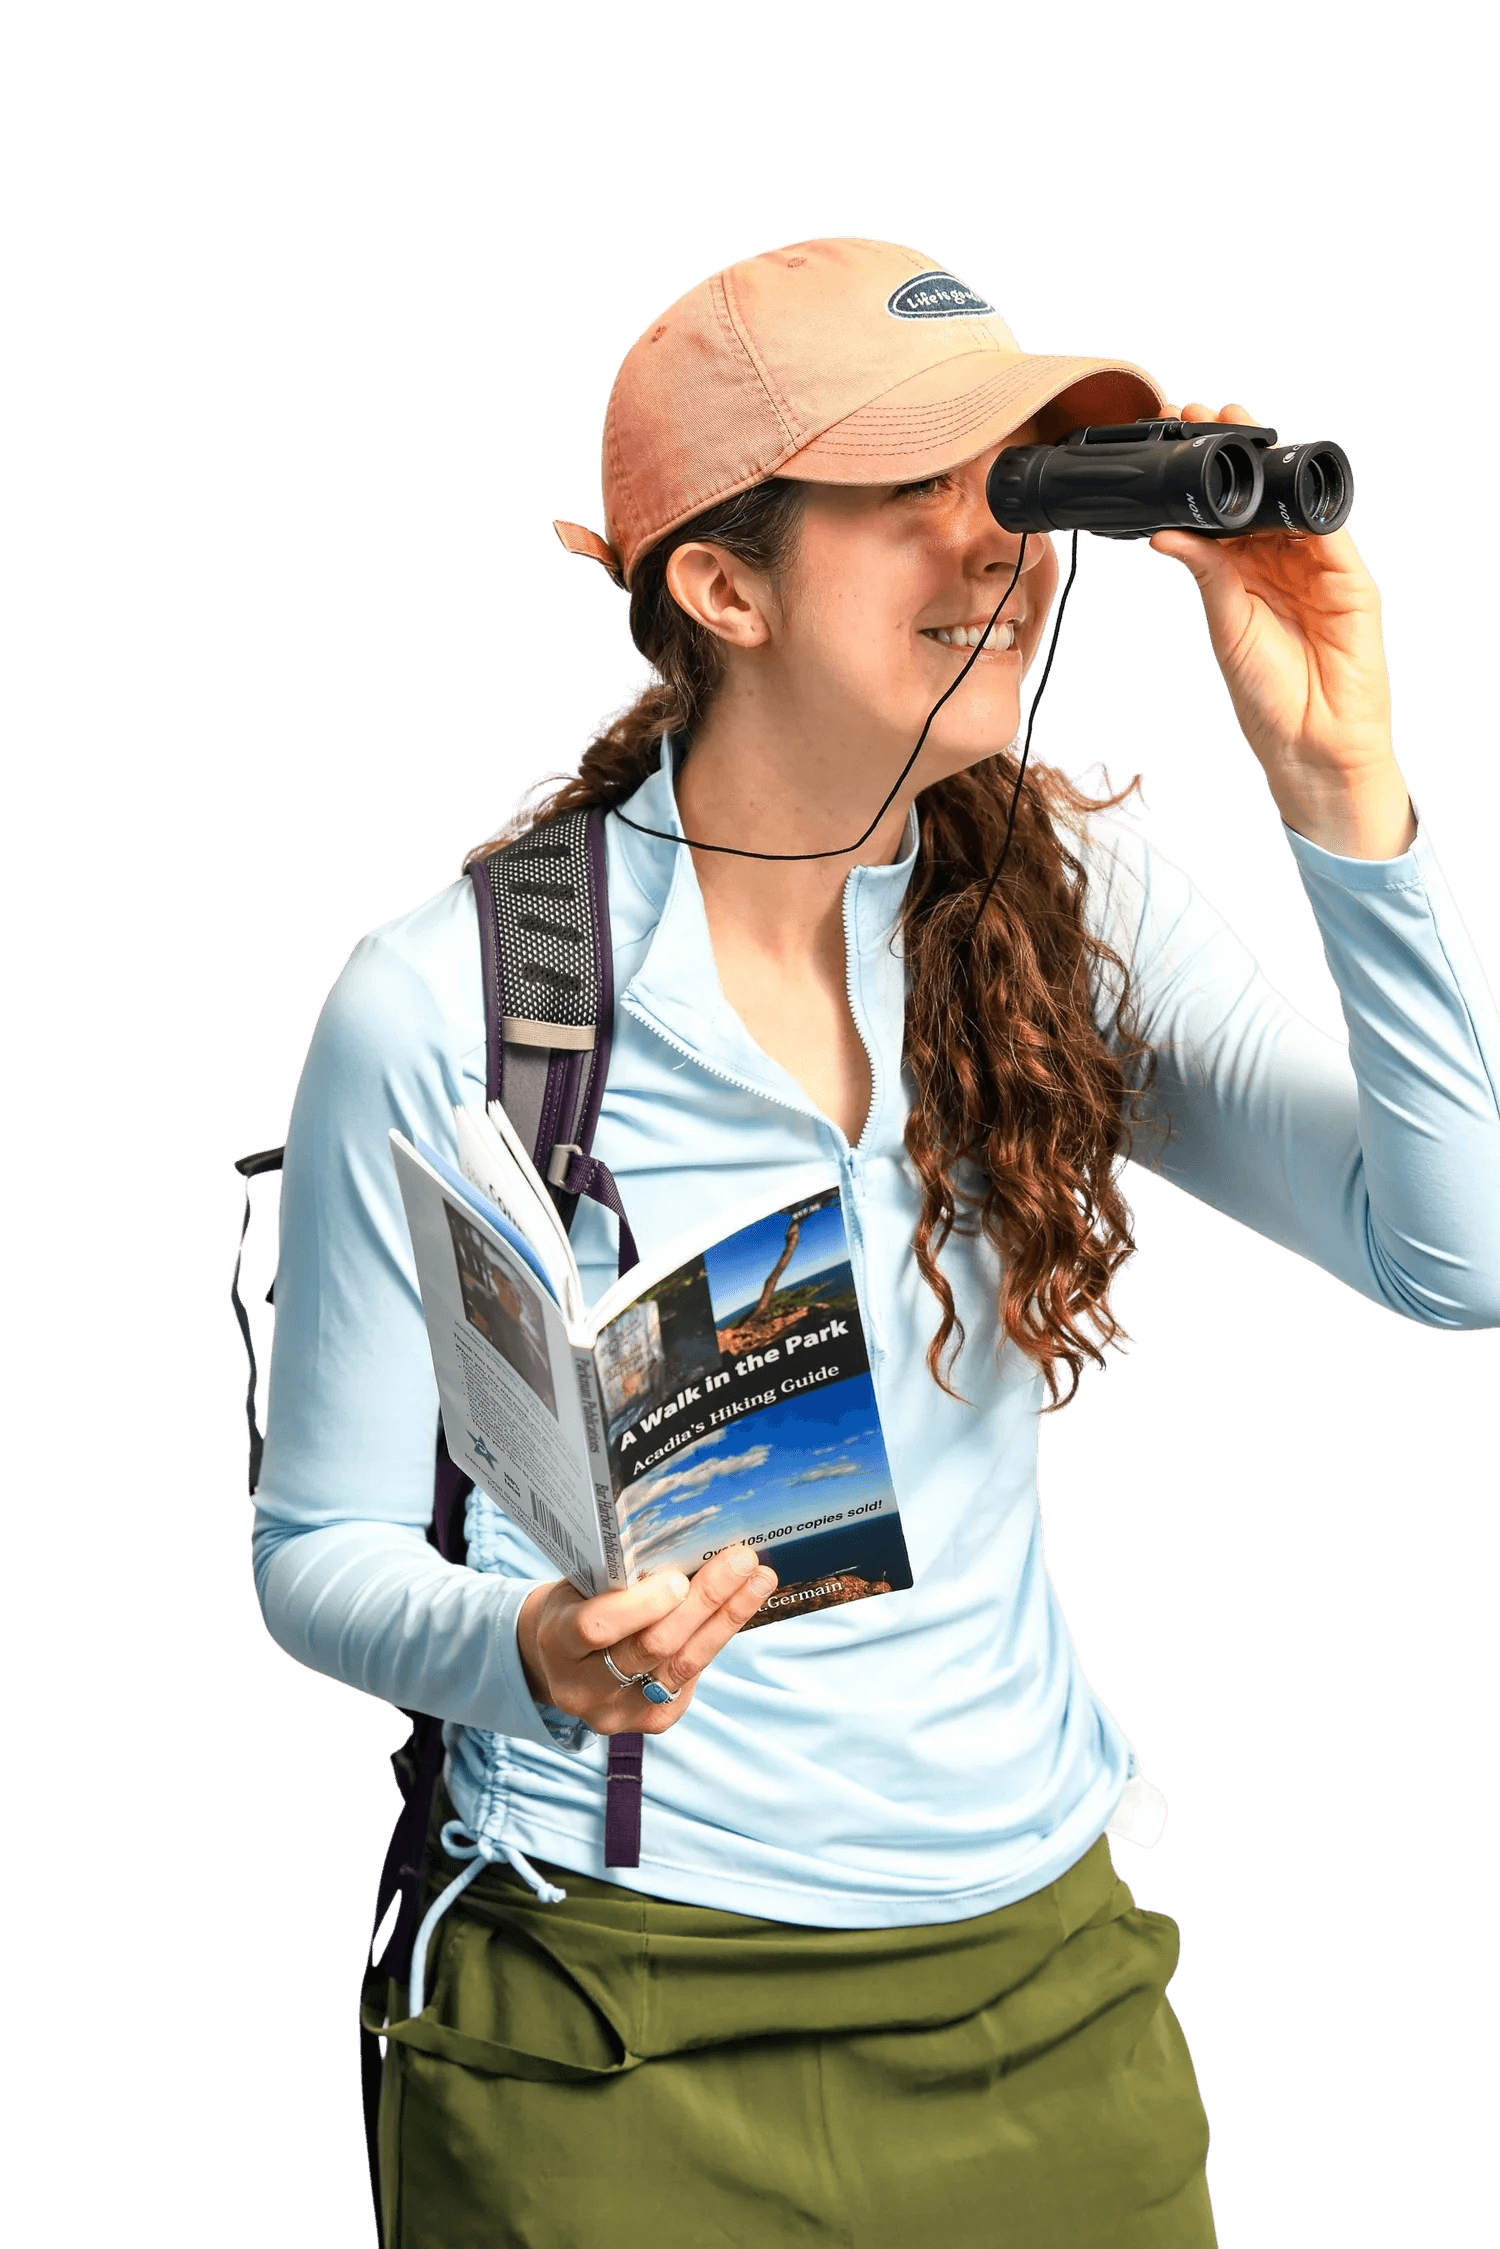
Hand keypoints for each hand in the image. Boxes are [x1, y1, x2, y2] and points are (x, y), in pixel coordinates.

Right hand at [517, 1546, 777, 1735]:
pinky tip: (740, 1607)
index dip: (640, 1607)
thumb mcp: (581, 1584)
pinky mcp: (652, 1721)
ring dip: (726, 1619)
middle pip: (652, 1647)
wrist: (562, 1660)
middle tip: (740, 1562)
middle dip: (703, 1601)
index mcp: (556, 1643)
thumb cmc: (578, 1604)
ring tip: (757, 1581)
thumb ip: (620, 1578)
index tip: (679, 1577)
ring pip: (683, 1665)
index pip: (596, 1628)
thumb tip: (685, 1546)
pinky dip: (717, 1639)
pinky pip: (691, 1678)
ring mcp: (618, 1712)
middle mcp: (583, 1688)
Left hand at [1149, 401, 1414, 859]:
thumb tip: (1167, 533)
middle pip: (1261, 498)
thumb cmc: (1270, 700)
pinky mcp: (1352, 582)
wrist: (1311, 746)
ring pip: (1294, 505)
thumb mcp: (1227, 627)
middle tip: (1200, 414)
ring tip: (1235, 427)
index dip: (1207, 480)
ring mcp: (1321, 570)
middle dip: (1234, 455)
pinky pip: (1328, 534)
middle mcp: (1286, 566)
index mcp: (1250, 577)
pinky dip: (1303, 508)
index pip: (1229, 516)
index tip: (1177, 441)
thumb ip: (1207, 574)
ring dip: (1268, 465)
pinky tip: (1278, 484)